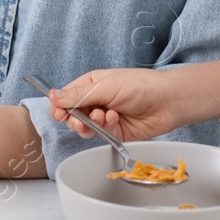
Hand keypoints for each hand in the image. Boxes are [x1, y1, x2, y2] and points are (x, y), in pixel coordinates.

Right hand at [47, 68, 180, 141]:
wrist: (166, 102)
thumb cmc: (139, 85)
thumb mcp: (105, 86)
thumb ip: (78, 95)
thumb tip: (53, 96)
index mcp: (91, 84)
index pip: (66, 97)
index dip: (59, 106)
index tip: (57, 113)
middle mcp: (95, 101)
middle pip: (72, 115)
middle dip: (73, 119)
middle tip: (78, 120)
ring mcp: (104, 117)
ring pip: (84, 128)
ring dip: (89, 124)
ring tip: (101, 116)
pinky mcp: (113, 132)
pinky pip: (99, 134)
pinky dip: (104, 128)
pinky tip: (114, 118)